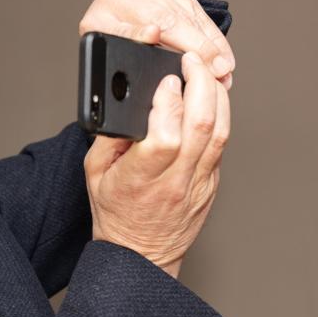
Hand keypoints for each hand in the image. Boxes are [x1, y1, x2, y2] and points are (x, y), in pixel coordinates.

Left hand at [78, 0, 234, 86]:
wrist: (106, 30)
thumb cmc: (109, 52)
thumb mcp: (108, 58)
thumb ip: (126, 44)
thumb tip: (153, 34)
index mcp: (101, 15)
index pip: (128, 26)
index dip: (147, 33)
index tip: (164, 41)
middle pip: (165, 17)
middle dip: (196, 46)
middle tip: (218, 70)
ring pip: (184, 13)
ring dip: (210, 42)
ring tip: (225, 67)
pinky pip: (193, 8)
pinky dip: (210, 32)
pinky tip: (221, 51)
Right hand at [84, 52, 228, 276]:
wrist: (141, 255)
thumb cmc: (116, 214)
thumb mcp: (95, 173)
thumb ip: (108, 136)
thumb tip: (127, 101)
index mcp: (141, 179)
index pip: (166, 136)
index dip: (169, 102)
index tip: (165, 79)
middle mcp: (175, 181)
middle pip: (202, 125)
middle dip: (200, 83)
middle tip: (191, 61)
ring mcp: (200, 183)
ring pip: (221, 131)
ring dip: (217, 95)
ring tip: (205, 71)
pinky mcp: (212, 183)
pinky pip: (222, 143)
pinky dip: (220, 114)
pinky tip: (211, 97)